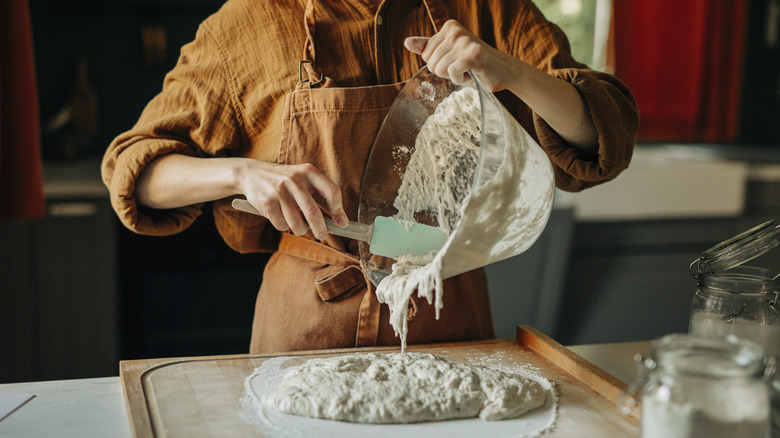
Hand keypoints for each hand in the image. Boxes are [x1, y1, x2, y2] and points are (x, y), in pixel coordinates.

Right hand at [238, 160, 347, 239]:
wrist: (251, 173)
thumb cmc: (283, 180)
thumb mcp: (302, 180)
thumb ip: (319, 196)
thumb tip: (338, 220)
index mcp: (308, 171)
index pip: (332, 191)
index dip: (339, 210)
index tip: (341, 221)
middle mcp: (294, 179)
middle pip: (313, 212)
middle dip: (320, 229)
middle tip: (322, 235)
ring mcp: (279, 190)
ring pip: (296, 223)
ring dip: (300, 230)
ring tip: (297, 224)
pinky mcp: (267, 202)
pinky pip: (281, 225)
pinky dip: (284, 226)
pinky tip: (280, 216)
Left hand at [404, 20, 520, 91]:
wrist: (502, 71)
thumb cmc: (474, 65)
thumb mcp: (448, 54)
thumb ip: (428, 48)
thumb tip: (407, 42)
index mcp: (449, 27)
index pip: (426, 56)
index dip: (440, 65)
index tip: (457, 61)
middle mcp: (456, 31)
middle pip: (431, 64)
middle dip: (446, 72)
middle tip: (464, 67)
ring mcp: (465, 41)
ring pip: (440, 69)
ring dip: (454, 76)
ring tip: (469, 70)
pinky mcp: (473, 54)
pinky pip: (452, 72)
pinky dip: (461, 79)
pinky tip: (472, 74)